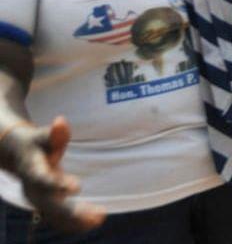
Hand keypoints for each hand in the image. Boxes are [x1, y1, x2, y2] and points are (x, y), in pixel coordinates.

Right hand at [0, 118, 104, 232]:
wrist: (18, 155)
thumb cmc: (35, 143)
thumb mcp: (42, 136)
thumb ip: (55, 134)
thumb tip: (61, 121)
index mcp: (32, 171)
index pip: (43, 181)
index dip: (58, 185)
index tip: (77, 187)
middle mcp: (33, 190)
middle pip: (50, 205)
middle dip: (72, 212)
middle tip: (98, 214)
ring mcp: (39, 200)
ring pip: (55, 216)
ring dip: (76, 221)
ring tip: (100, 218)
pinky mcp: (46, 204)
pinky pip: (59, 218)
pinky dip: (74, 223)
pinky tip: (95, 221)